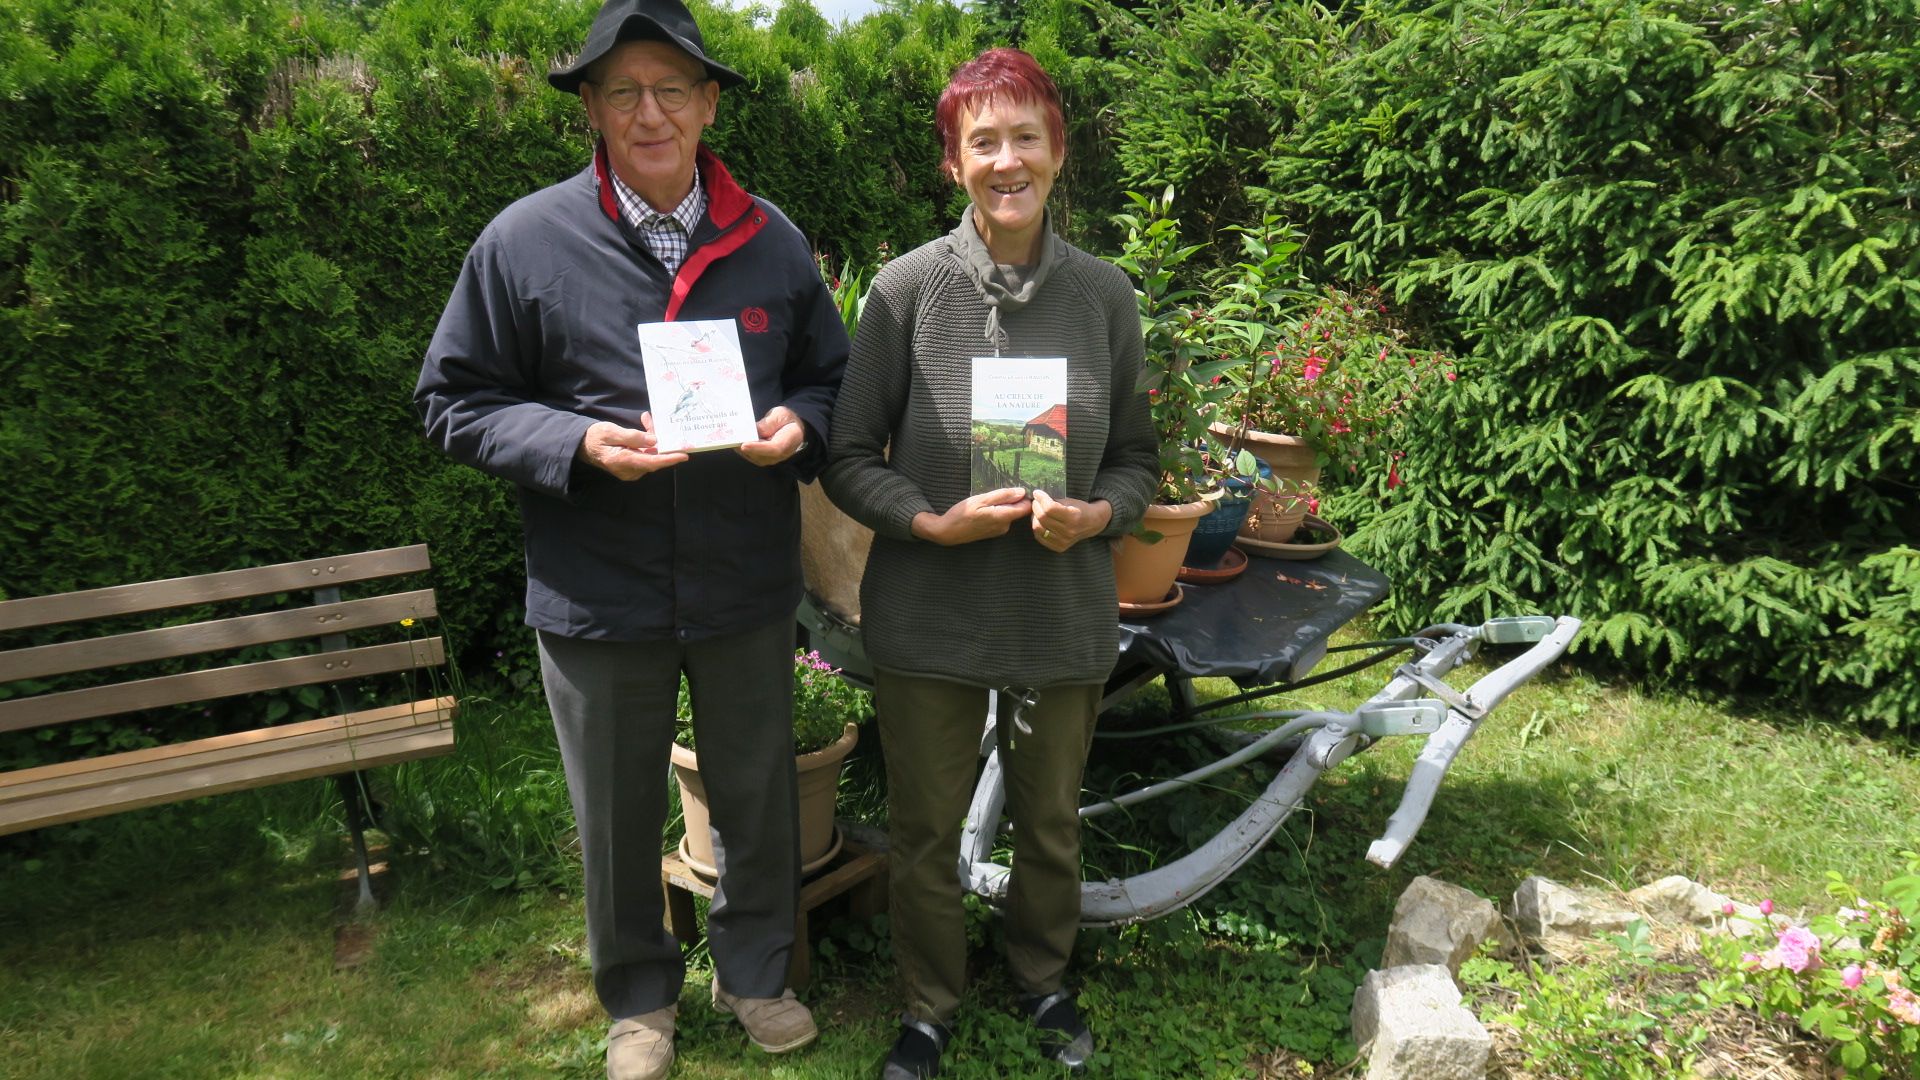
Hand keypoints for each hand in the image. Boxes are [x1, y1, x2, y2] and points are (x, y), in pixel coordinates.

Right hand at [577, 415, 688, 479]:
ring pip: (650, 455)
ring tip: (647, 421)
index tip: (684, 455)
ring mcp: (631, 470)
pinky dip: (648, 443)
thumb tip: (654, 440)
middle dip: (660, 441)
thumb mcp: (610, 431)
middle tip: (654, 422)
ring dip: (653, 440)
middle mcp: (629, 470)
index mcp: (622, 461)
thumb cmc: (595, 437)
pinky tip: (645, 429)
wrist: (583, 447)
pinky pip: (646, 456)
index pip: (651, 462)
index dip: (669, 459)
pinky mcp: (632, 467)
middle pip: (653, 457)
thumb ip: (632, 436)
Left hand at [736, 405, 806, 465]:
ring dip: (739, 448)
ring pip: (752, 456)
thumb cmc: (787, 420)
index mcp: (787, 442)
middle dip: (744, 447)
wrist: (793, 428)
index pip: (773, 449)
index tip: (743, 445)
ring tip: (728, 439)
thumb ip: (769, 423)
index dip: (758, 448)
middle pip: (759, 455)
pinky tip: (732, 441)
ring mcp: (769, 459)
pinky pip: (750, 455)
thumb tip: (755, 430)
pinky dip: (740, 449)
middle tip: (729, 438)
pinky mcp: (762, 458)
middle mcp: (779, 455)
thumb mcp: (780, 415)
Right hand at [911, 488, 1031, 545]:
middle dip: (1013, 499)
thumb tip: (1021, 492)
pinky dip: (997, 511)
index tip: (1017, 487)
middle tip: (998, 491)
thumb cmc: (961, 514)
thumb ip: (1002, 496)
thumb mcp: (980, 499)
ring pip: (1010, 513)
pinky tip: (985, 508)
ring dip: (1003, 505)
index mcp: (1003, 517)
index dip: (1025, 496)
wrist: (947, 532)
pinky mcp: (994, 532)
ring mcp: (1000, 530)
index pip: (1027, 507)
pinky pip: (1002, 518)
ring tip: (988, 499)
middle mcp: (1005, 526)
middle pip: (1019, 510)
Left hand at [1030, 490, 1111, 552]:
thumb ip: (1054, 500)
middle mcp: (1068, 531)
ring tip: (1037, 511)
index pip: (1049, 508)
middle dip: (1036, 506)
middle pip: (1042, 517)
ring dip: (1034, 517)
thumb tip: (1036, 497)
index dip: (1041, 499)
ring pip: (1038, 528)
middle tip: (1036, 501)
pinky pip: (1040, 537)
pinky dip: (1037, 527)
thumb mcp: (1069, 501)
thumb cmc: (1079, 509)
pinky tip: (1039, 521)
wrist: (1091, 523)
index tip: (1037, 493)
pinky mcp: (1059, 547)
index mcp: (1073, 517)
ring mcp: (1063, 541)